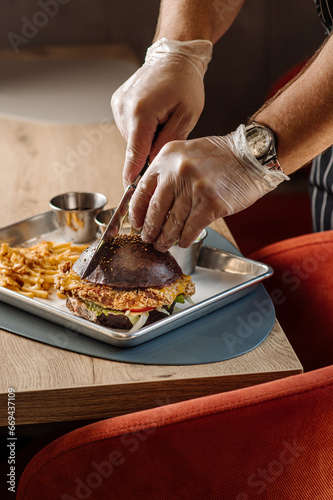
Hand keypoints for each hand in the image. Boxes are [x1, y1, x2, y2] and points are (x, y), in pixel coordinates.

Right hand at [111, 38, 212, 185]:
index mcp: (141, 112)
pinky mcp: (117, 103)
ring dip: (146, 138)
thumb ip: (168, 142)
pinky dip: (141, 128)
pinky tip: (153, 114)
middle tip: (169, 131)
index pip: (135, 153)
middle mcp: (124, 109)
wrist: (174, 56)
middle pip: (135, 147)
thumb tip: (154, 164)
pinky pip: (129, 127)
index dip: (133, 175)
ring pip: (132, 138)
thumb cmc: (185, 84)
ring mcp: (118, 105)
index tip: (129, 192)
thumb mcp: (187, 116)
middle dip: (150, 149)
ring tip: (162, 119)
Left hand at [128, 125, 288, 251]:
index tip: (136, 223)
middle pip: (156, 210)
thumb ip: (169, 173)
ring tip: (164, 244)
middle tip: (148, 239)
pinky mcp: (211, 203)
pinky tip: (183, 242)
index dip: (137, 212)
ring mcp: (194, 188)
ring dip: (166, 238)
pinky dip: (185, 239)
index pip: (142, 190)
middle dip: (150, 230)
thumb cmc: (221, 157)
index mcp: (167, 157)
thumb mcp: (186, 154)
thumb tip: (152, 204)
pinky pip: (191, 229)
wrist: (252, 156)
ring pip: (173, 223)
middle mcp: (177, 171)